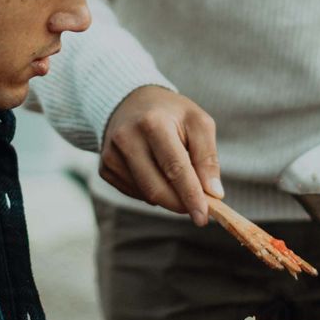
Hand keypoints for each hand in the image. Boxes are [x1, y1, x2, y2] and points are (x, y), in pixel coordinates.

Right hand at [101, 85, 221, 224]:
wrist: (131, 101)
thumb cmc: (171, 114)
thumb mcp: (198, 123)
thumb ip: (208, 157)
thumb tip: (213, 193)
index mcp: (153, 123)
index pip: (175, 168)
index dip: (190, 196)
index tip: (204, 217)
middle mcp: (126, 138)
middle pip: (156, 188)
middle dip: (180, 204)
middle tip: (198, 207)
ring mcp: (111, 154)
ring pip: (146, 195)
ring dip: (168, 196)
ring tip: (175, 174)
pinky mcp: (105, 167)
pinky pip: (134, 193)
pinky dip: (151, 192)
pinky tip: (155, 172)